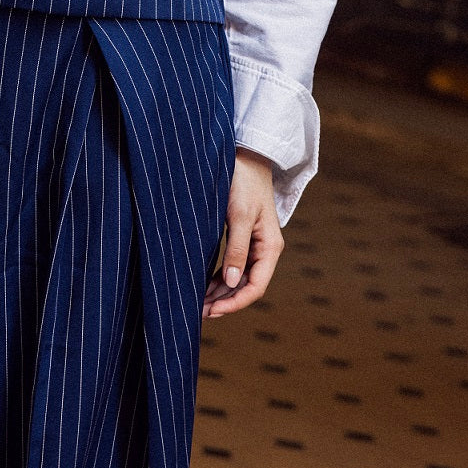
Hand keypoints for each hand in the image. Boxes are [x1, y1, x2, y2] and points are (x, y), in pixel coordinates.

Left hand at [202, 147, 283, 316]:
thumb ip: (236, 248)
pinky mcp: (242, 236)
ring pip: (238, 277)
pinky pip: (232, 264)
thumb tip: (231, 282)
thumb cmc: (244, 181)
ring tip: (198, 303)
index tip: (212, 310)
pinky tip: (204, 285)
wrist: (245, 155)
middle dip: (224, 301)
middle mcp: (264, 249)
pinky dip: (219, 277)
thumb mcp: (239, 215)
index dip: (235, 302)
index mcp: (270, 247)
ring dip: (220, 291)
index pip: (255, 286)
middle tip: (198, 312)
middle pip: (245, 285)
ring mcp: (253, 244)